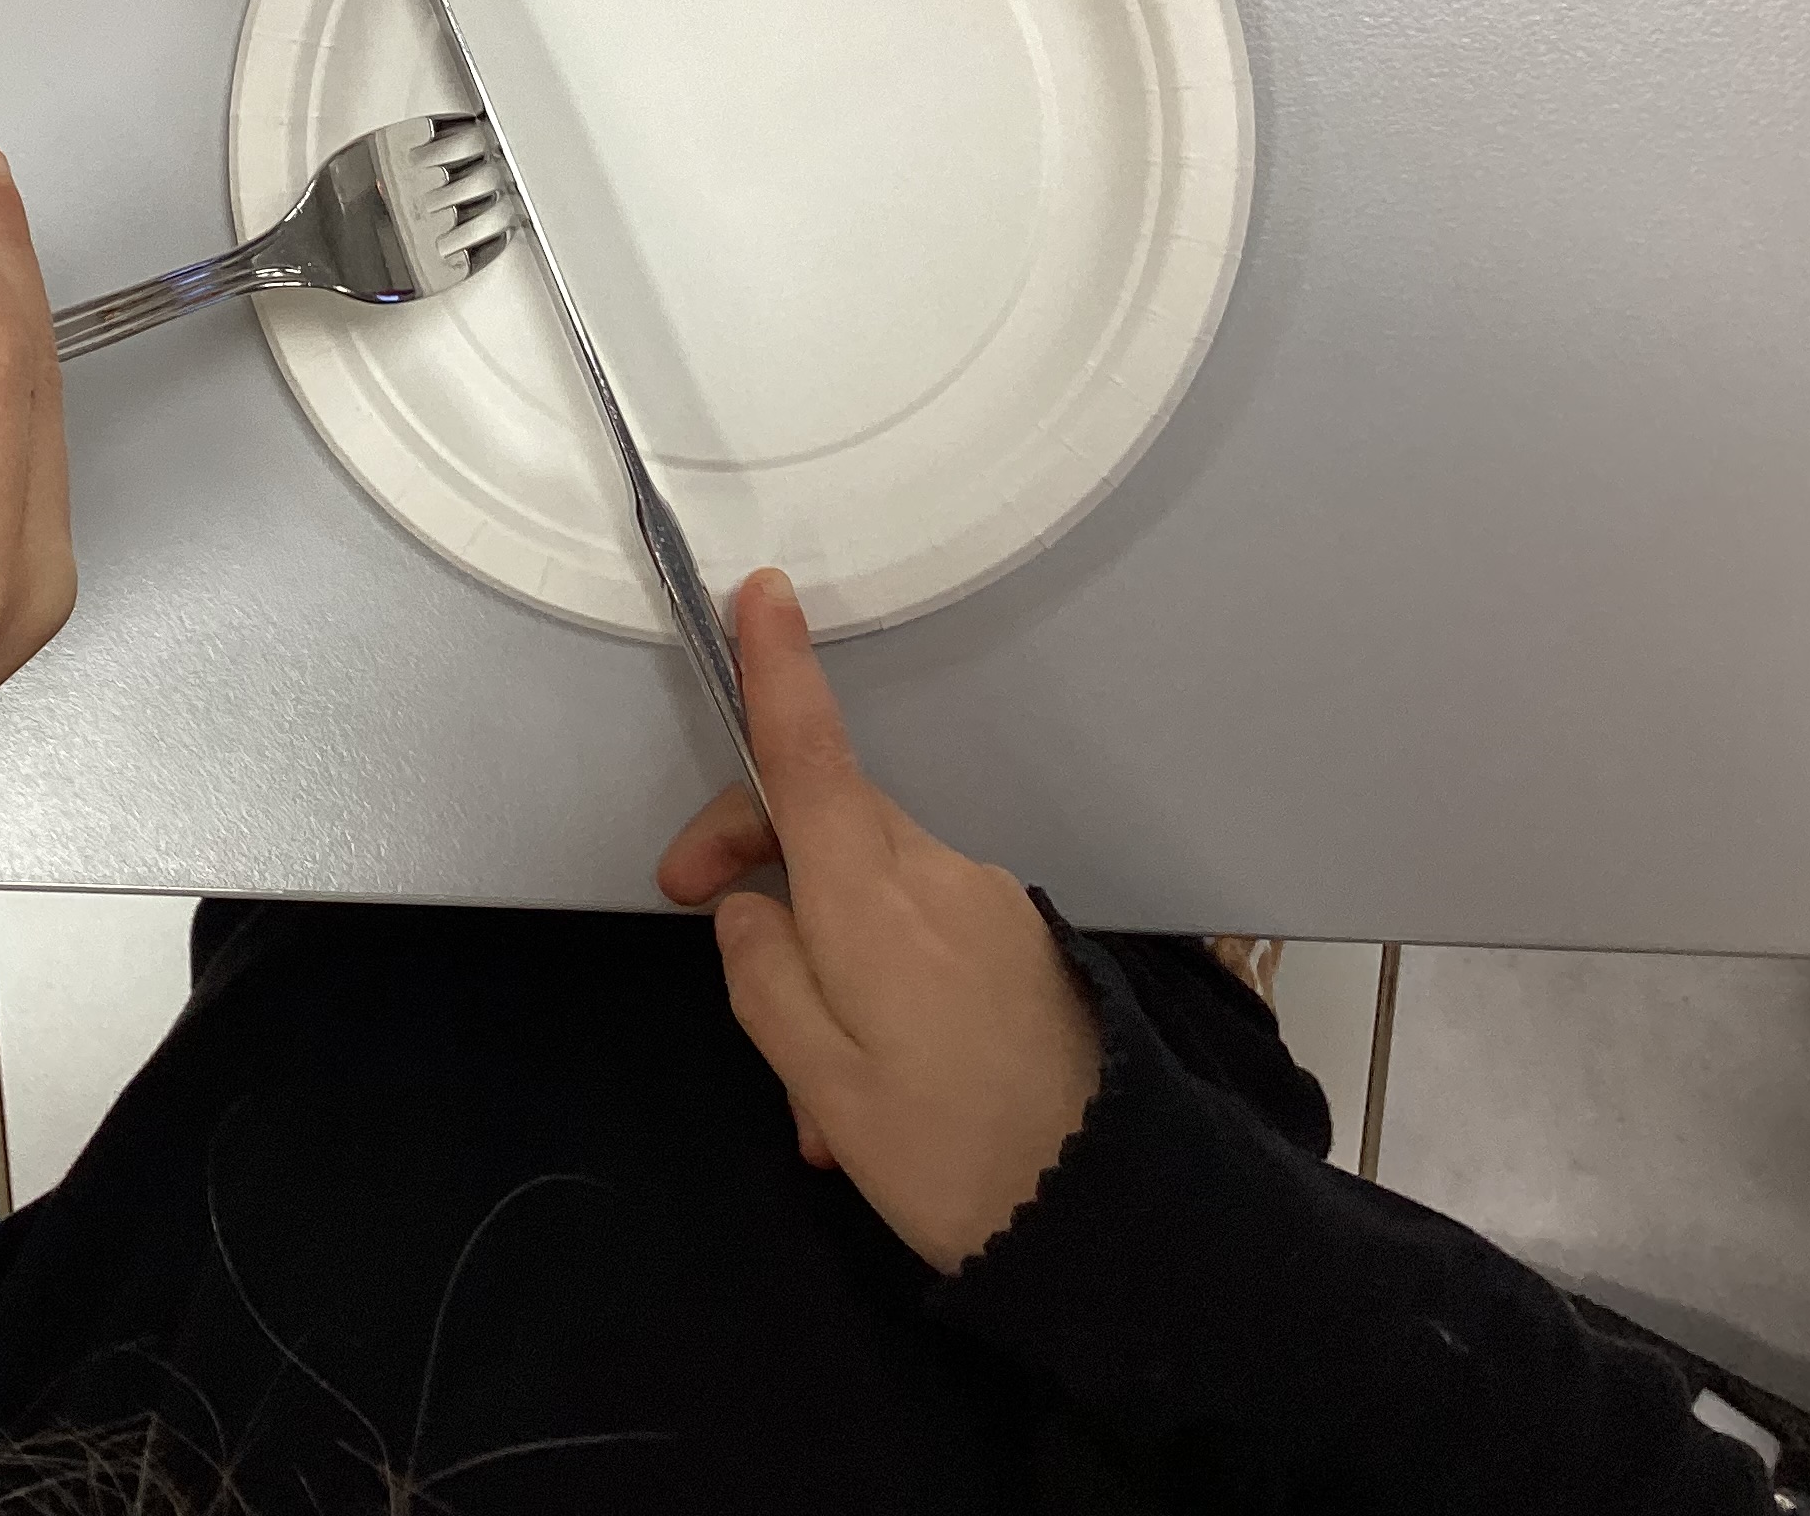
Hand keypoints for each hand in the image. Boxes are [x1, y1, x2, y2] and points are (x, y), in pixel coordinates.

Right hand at [657, 570, 1100, 1273]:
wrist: (1110, 1213)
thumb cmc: (950, 1154)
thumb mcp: (822, 1082)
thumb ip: (764, 977)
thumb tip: (748, 910)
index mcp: (874, 900)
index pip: (811, 758)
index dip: (780, 671)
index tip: (764, 595)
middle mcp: (939, 878)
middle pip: (828, 818)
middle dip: (757, 854)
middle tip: (699, 919)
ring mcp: (990, 907)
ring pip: (871, 888)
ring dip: (821, 948)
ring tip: (813, 1089)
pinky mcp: (1023, 945)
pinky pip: (922, 930)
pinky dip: (878, 978)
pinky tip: (871, 1084)